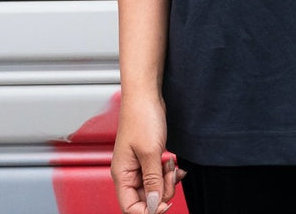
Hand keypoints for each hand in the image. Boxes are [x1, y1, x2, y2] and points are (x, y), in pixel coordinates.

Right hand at [112, 95, 183, 213]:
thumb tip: (153, 205)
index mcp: (121, 174)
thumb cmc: (141, 116)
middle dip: (161, 191)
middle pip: (145, 198)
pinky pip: (158, 174)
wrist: (146, 93)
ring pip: (153, 187)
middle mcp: (128, 172)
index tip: (165, 204)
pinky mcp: (147, 156)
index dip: (148, 211)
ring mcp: (138, 164)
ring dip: (166, 180)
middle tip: (171, 176)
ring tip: (172, 165)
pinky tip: (174, 165)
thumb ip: (152, 181)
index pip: (131, 207)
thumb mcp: (150, 152)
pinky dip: (167, 173)